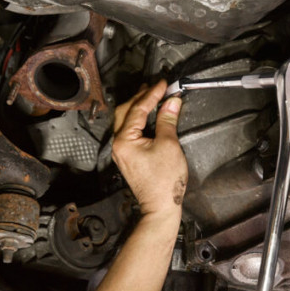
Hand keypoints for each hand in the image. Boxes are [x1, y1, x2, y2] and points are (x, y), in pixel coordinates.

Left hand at [112, 81, 187, 216]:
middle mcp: (119, 144)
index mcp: (125, 140)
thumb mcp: (169, 145)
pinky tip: (149, 115)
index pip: (138, 109)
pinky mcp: (129, 156)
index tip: (164, 84)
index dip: (152, 94)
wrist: (160, 206)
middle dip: (141, 97)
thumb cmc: (164, 182)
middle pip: (126, 111)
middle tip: (156, 86)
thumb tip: (171, 102)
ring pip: (126, 120)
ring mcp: (122, 151)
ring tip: (151, 96)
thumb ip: (167, 120)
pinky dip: (139, 119)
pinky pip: (130, 131)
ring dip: (139, 107)